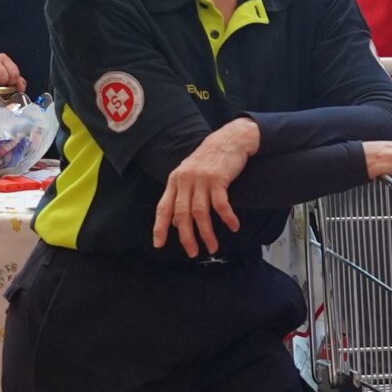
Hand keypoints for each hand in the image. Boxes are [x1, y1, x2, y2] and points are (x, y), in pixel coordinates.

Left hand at [154, 119, 259, 255]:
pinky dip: (227, 218)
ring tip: (212, 247)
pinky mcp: (218, 179)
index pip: (163, 207)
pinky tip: (233, 227)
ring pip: (200, 213)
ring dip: (206, 233)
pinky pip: (221, 204)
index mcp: (175, 180)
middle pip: (182, 214)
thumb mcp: (189, 174)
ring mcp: (201, 179)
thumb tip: (176, 222)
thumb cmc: (209, 160)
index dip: (160, 227)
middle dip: (186, 237)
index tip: (159, 244)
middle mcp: (185, 180)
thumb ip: (181, 196)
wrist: (228, 139)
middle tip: (192, 252)